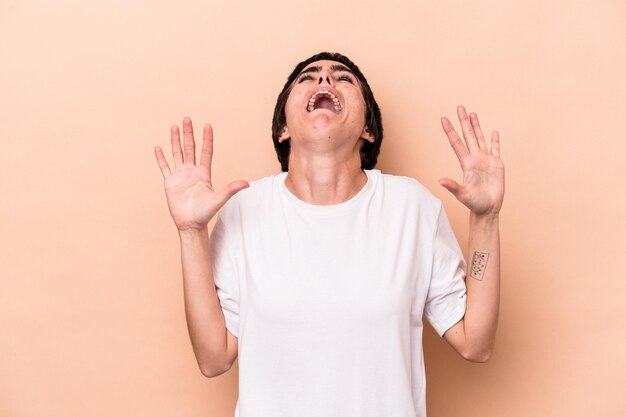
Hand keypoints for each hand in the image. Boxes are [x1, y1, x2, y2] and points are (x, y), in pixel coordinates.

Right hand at [154, 117, 248, 231]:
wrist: (190, 224)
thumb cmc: (205, 213)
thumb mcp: (219, 199)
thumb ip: (231, 189)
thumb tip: (247, 183)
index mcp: (203, 173)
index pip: (206, 152)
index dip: (207, 139)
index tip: (207, 126)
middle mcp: (192, 172)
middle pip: (190, 148)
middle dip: (189, 134)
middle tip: (187, 119)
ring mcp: (180, 176)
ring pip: (177, 154)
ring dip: (175, 141)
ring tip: (174, 127)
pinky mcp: (170, 182)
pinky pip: (164, 167)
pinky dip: (161, 158)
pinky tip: (158, 148)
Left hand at [439, 105, 504, 215]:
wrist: (488, 209)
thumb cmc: (474, 203)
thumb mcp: (462, 194)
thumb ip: (453, 186)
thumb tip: (440, 181)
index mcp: (466, 163)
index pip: (456, 143)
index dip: (450, 130)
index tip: (443, 118)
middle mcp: (475, 159)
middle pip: (468, 136)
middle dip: (463, 121)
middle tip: (459, 107)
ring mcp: (485, 160)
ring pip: (480, 139)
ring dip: (476, 126)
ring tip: (472, 113)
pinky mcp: (497, 164)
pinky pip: (496, 149)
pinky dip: (495, 140)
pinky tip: (493, 131)